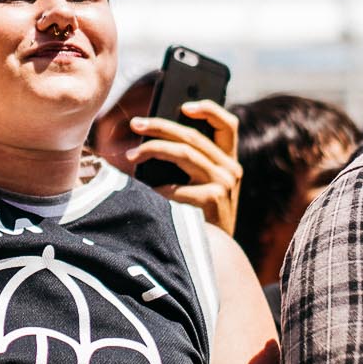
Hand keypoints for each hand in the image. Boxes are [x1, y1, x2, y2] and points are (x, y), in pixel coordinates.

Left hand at [129, 100, 241, 234]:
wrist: (213, 258)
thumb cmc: (198, 219)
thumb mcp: (199, 187)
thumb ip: (188, 164)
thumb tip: (151, 139)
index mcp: (229, 163)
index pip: (228, 125)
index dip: (209, 110)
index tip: (184, 105)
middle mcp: (231, 170)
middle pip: (194, 135)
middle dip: (161, 126)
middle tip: (137, 124)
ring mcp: (225, 184)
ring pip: (184, 152)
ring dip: (152, 149)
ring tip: (131, 154)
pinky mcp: (213, 199)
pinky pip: (175, 185)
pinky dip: (156, 188)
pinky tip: (145, 193)